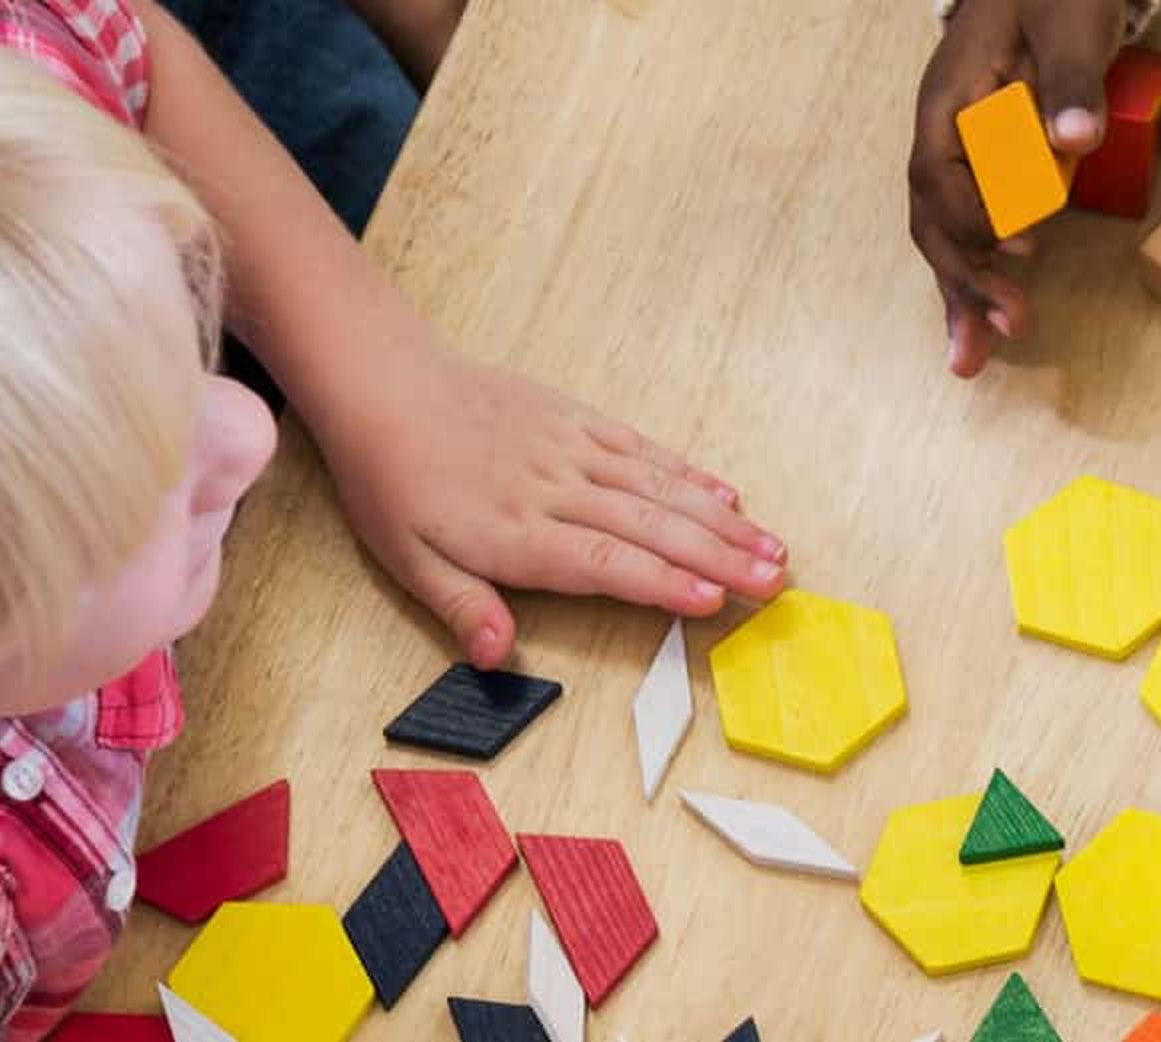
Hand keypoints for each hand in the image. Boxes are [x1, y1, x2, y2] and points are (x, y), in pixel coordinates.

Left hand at [307, 345, 787, 665]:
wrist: (387, 387)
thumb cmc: (394, 482)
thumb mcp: (406, 559)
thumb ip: (461, 606)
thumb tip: (495, 656)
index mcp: (514, 532)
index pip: (602, 562)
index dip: (661, 583)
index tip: (713, 600)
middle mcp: (555, 489)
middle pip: (649, 526)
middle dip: (718, 556)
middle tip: (773, 582)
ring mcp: (572, 450)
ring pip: (659, 487)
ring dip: (721, 519)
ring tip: (772, 546)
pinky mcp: (578, 420)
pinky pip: (643, 449)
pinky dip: (689, 472)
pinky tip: (727, 493)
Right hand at [908, 0, 1123, 377]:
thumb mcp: (1068, 25)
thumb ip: (1070, 80)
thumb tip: (1073, 137)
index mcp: (949, 99)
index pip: (940, 172)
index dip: (975, 215)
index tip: (1021, 245)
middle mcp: (942, 134)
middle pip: (934, 217)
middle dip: (964, 277)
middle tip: (1007, 325)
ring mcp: (960, 155)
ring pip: (947, 234)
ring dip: (961, 294)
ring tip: (971, 358)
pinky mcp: (987, 170)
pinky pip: (973, 229)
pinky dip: (978, 277)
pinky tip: (982, 325)